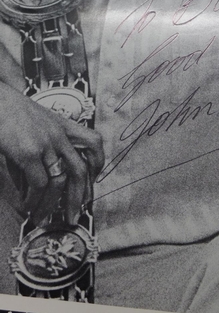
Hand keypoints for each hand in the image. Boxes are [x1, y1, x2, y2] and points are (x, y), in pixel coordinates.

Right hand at [0, 82, 103, 224]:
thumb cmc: (7, 113)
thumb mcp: (30, 129)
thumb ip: (35, 156)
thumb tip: (30, 187)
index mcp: (63, 126)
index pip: (93, 143)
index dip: (97, 165)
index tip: (91, 183)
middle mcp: (59, 135)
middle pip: (80, 169)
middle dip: (79, 197)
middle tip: (74, 215)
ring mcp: (46, 144)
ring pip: (59, 181)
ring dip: (52, 204)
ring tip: (43, 217)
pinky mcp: (29, 153)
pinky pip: (39, 183)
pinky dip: (34, 199)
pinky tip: (28, 206)